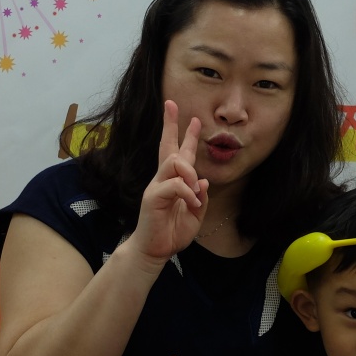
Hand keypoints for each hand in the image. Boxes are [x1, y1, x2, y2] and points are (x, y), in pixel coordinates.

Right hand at [134, 101, 208, 260]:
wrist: (154, 251)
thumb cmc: (172, 232)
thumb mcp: (195, 215)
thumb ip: (200, 198)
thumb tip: (204, 181)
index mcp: (174, 181)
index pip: (179, 153)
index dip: (185, 135)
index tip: (192, 117)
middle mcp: (163, 179)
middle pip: (167, 146)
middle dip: (170, 125)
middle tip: (171, 104)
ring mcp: (156, 186)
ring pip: (173, 162)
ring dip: (190, 171)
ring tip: (196, 187)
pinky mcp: (152, 197)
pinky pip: (174, 185)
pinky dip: (187, 192)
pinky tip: (192, 202)